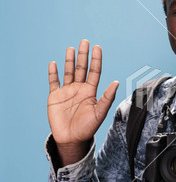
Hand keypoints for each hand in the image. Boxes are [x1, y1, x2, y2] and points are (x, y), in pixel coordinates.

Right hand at [47, 39, 118, 165]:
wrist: (71, 139)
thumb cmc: (87, 128)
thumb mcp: (99, 113)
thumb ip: (107, 97)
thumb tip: (116, 82)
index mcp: (90, 92)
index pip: (94, 72)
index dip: (96, 60)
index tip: (97, 47)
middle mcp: (79, 89)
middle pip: (81, 68)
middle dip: (83, 55)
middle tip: (85, 41)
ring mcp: (67, 92)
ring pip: (68, 72)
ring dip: (69, 61)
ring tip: (71, 48)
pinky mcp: (55, 97)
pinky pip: (53, 82)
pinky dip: (53, 73)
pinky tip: (54, 63)